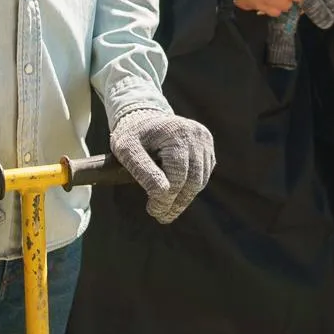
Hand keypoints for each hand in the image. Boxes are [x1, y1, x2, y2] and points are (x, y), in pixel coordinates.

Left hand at [108, 106, 215, 222]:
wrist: (143, 116)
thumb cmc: (132, 135)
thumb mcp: (126, 150)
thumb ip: (143, 171)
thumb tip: (163, 193)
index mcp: (175, 133)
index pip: (177, 176)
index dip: (166, 199)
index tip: (153, 211)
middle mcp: (194, 134)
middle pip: (192, 181)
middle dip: (177, 203)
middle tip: (162, 216)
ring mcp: (203, 139)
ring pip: (200, 180)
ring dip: (184, 198)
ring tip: (168, 208)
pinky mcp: (207, 144)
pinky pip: (204, 173)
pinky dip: (190, 187)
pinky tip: (176, 192)